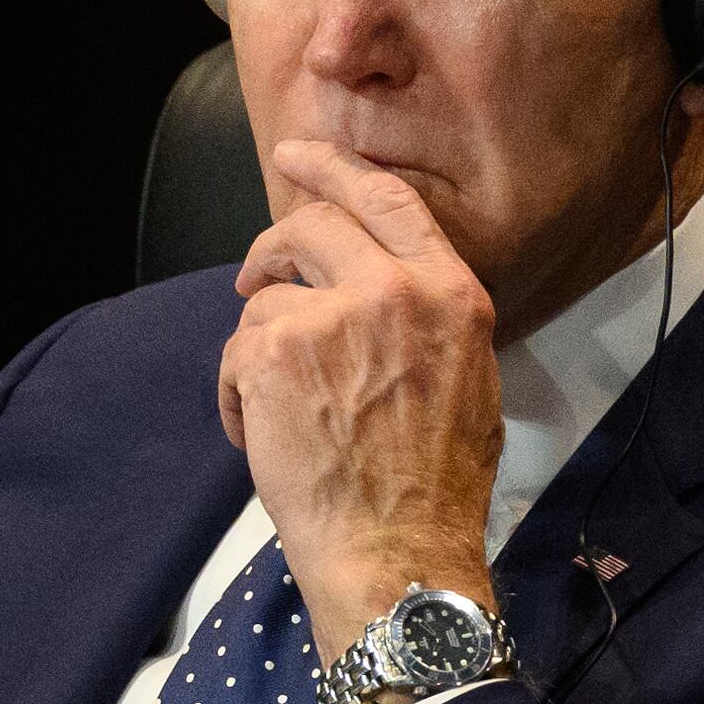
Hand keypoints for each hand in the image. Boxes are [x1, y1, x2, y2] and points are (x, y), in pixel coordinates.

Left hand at [220, 139, 504, 665]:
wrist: (398, 548)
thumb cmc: (434, 486)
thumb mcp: (468, 382)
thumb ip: (426, 319)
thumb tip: (378, 290)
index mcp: (451, 294)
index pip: (388, 199)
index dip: (334, 168)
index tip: (296, 155)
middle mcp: (394, 291)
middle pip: (311, 225)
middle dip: (272, 247)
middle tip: (254, 276)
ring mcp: (332, 317)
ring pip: (266, 298)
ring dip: (257, 348)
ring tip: (275, 409)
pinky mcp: (275, 352)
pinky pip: (235, 351)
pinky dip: (236, 393)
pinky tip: (261, 436)